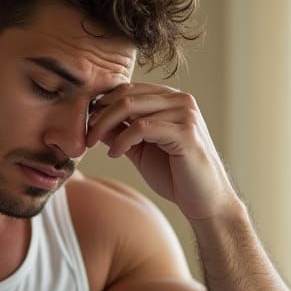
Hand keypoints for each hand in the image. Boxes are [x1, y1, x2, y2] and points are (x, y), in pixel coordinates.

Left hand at [86, 83, 239, 220]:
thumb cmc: (175, 176)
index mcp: (171, 100)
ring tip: (95, 144)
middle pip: (127, 95)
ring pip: (131, 107)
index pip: (129, 89)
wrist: (204, 201)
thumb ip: (121, 132)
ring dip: (106, 127)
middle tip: (86, 135)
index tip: (87, 124)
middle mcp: (181, 100)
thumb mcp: (141, 150)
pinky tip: (115, 154)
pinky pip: (143, 127)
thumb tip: (94, 121)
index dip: (103, 104)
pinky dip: (123, 140)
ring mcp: (185, 113)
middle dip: (100, 114)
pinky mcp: (186, 132)